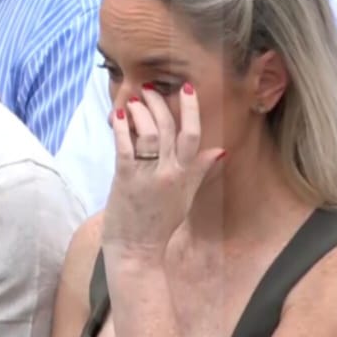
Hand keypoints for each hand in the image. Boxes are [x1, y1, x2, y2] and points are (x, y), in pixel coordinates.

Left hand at [100, 83, 223, 256]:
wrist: (139, 249)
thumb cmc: (160, 222)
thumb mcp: (187, 196)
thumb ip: (200, 171)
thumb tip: (220, 150)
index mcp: (186, 174)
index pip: (194, 134)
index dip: (191, 109)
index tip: (186, 88)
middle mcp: (171, 172)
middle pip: (169, 127)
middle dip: (159, 103)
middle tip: (149, 88)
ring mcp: (149, 175)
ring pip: (149, 132)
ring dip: (140, 111)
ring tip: (132, 99)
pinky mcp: (127, 179)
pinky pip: (125, 146)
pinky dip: (121, 127)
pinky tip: (117, 114)